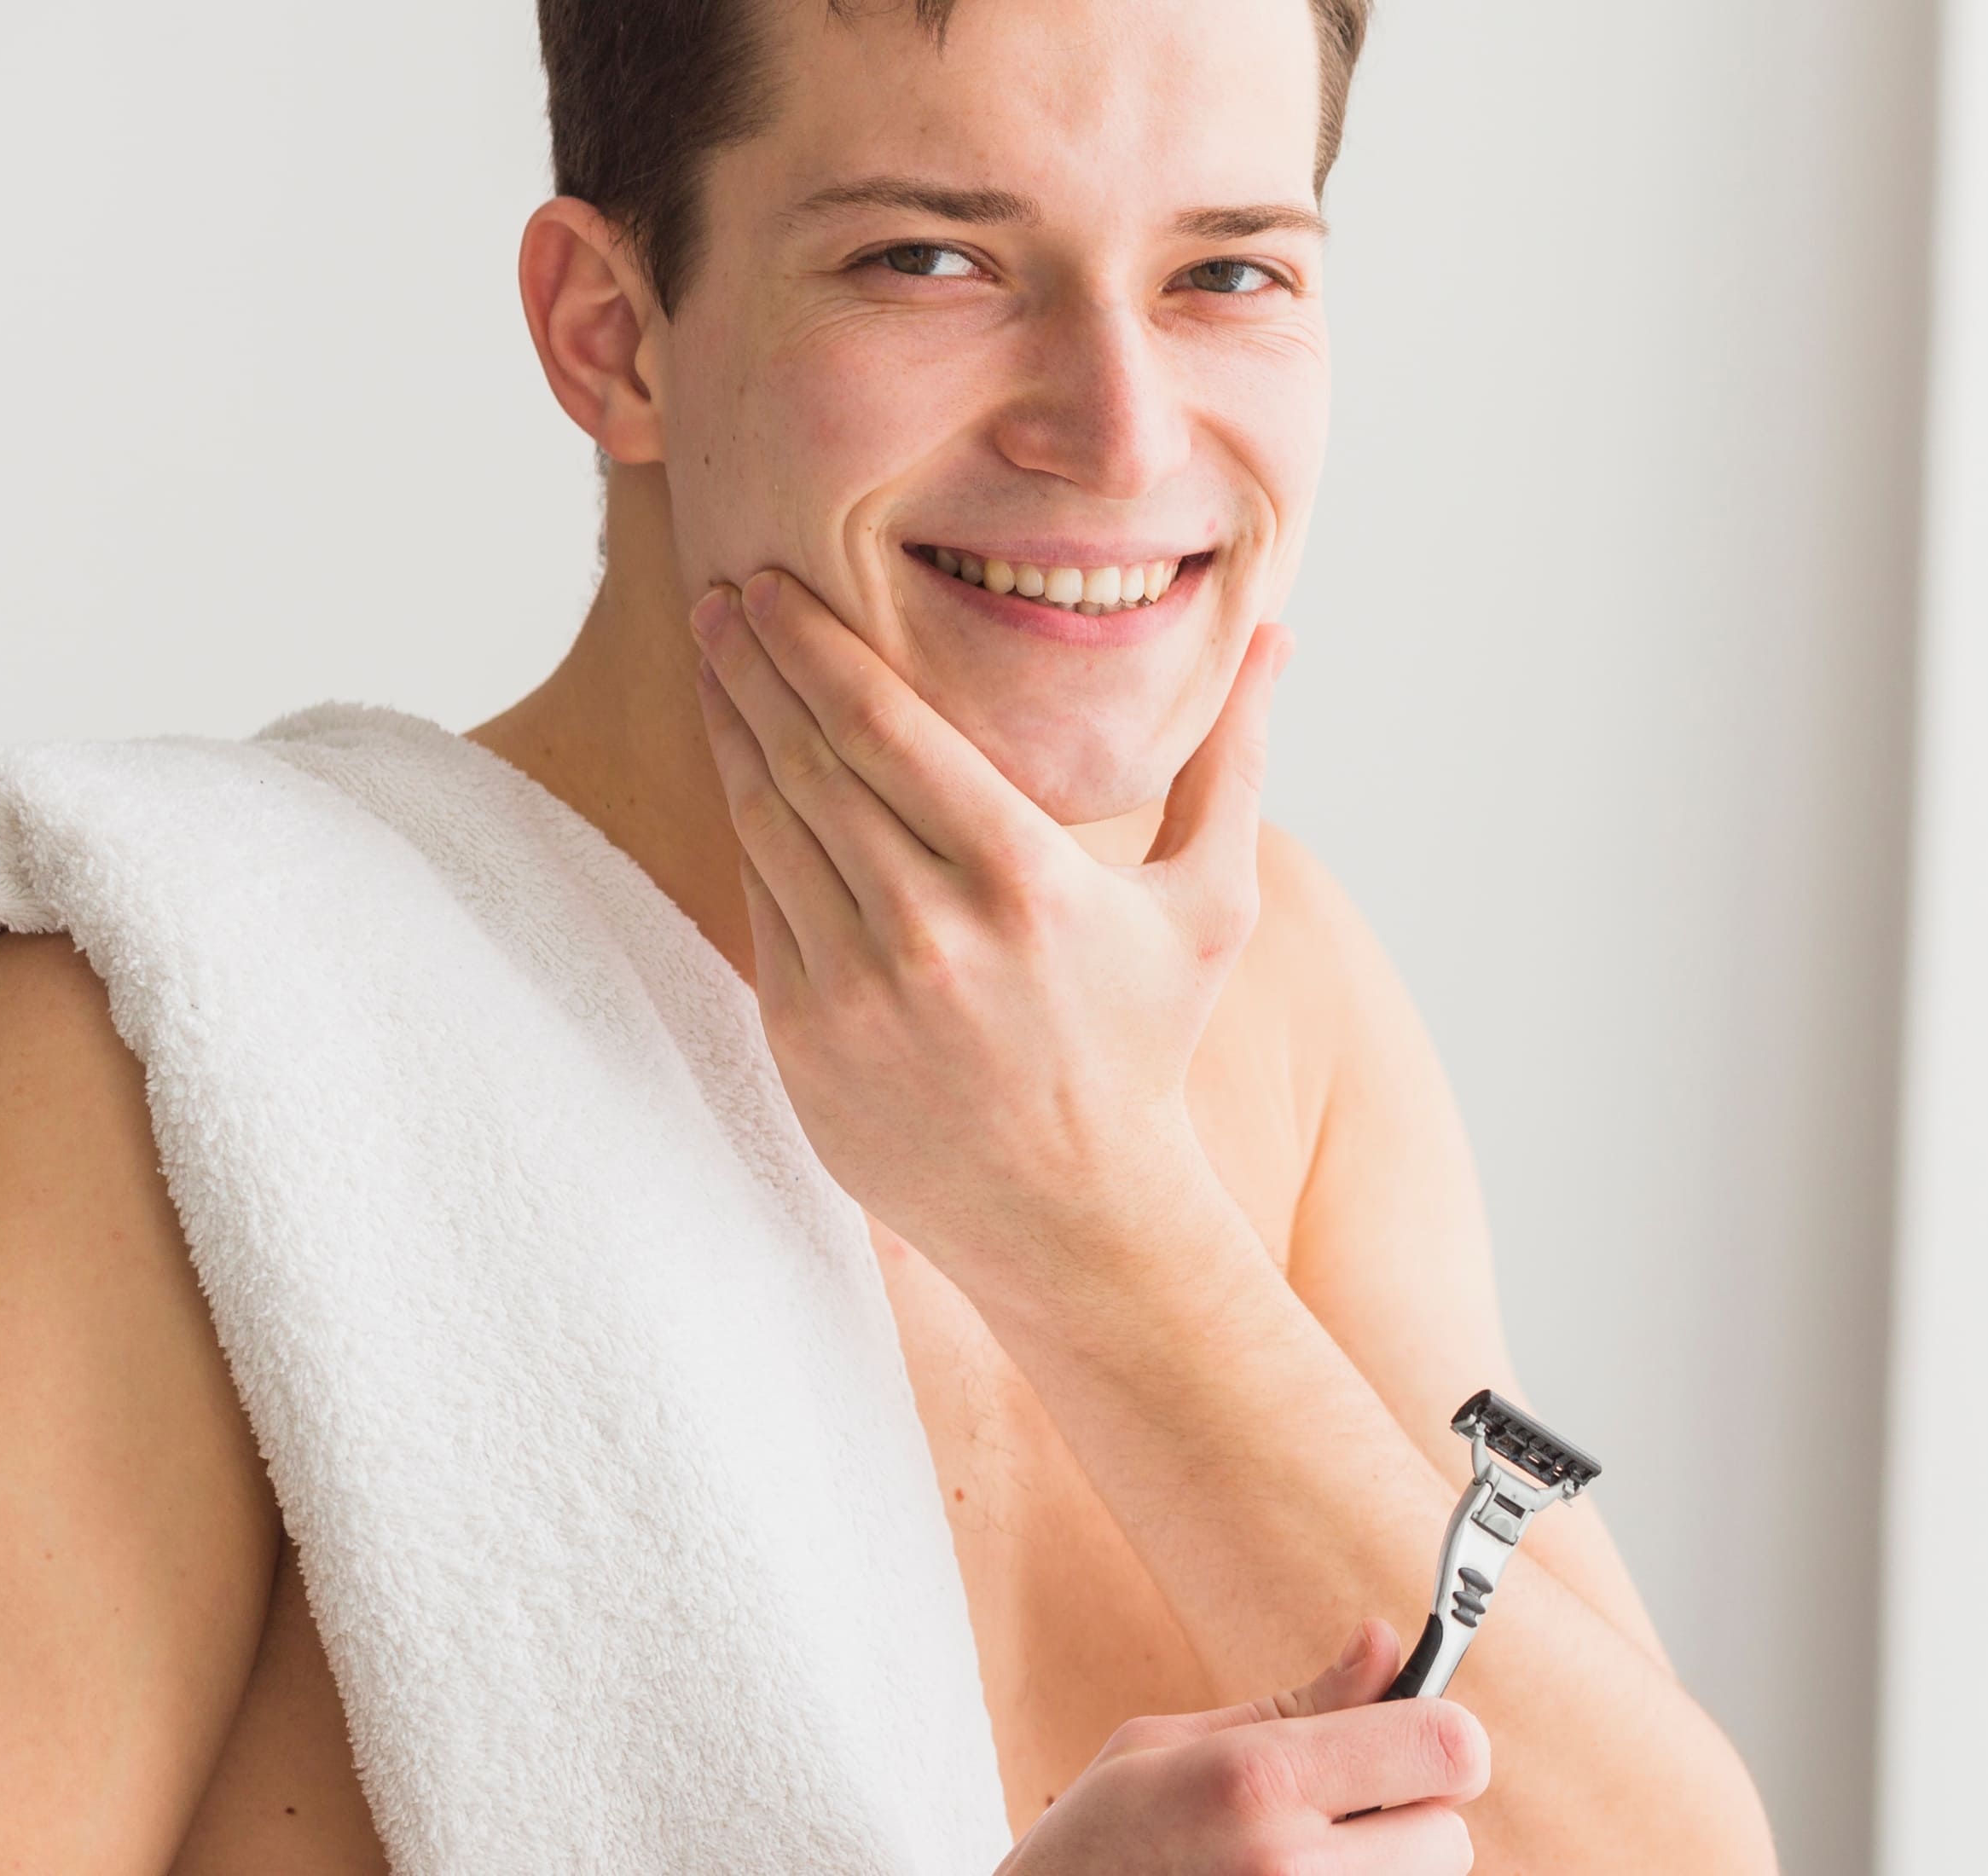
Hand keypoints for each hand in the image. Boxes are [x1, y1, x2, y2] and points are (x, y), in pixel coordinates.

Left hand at [689, 572, 1288, 1275]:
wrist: (1072, 1211)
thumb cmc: (1146, 1042)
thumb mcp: (1210, 902)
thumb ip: (1232, 762)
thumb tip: (1274, 635)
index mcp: (1025, 881)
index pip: (891, 729)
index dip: (820, 646)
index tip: (779, 584)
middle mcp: (930, 929)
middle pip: (813, 758)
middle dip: (757, 665)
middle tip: (722, 593)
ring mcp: (855, 987)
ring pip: (768, 821)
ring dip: (732, 728)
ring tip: (713, 660)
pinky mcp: (803, 1035)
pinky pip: (759, 899)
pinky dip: (745, 822)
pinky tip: (742, 768)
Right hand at [995, 1620, 1490, 1875]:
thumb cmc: (1094, 1845)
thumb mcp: (1167, 1745)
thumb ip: (1298, 1702)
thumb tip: (1385, 1644)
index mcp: (1260, 1780)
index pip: (1450, 1748)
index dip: (1442, 1733)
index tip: (1410, 1732)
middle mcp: (1294, 1865)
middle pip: (1451, 1832)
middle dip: (1409, 1813)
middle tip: (1336, 1811)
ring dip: (1386, 1865)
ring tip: (1297, 1858)